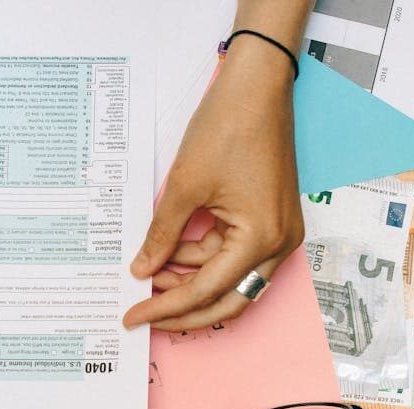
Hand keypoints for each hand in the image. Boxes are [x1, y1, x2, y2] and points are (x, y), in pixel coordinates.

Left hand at [123, 41, 303, 330]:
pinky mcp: (271, 219)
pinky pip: (235, 254)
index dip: (166, 308)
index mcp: (261, 238)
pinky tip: (172, 254)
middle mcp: (279, 243)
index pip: (206, 290)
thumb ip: (162, 236)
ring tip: (150, 273)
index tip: (134, 317)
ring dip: (192, 281)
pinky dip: (204, 258)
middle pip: (228, 300)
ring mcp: (279, 232)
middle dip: (184, 310)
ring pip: (231, 279)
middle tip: (145, 315)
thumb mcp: (184, 187)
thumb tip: (143, 271)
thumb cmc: (227, 128)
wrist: (256, 86)